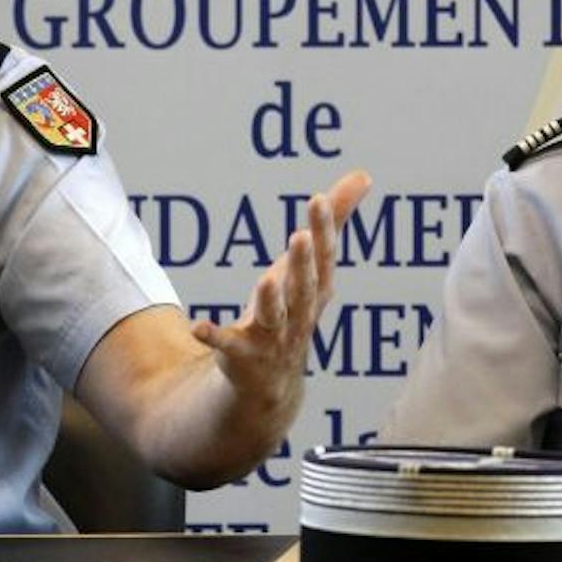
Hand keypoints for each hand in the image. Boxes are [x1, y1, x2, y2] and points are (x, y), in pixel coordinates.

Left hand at [192, 170, 371, 402]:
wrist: (271, 386)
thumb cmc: (291, 310)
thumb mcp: (310, 265)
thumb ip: (334, 220)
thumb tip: (363, 175)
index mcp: (315, 290)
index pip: (325, 258)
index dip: (324, 230)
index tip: (318, 198)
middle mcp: (299, 316)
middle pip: (304, 289)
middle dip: (302, 264)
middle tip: (300, 236)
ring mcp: (273, 340)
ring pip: (275, 319)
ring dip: (272, 301)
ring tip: (267, 280)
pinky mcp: (242, 357)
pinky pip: (228, 347)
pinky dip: (214, 337)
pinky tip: (197, 327)